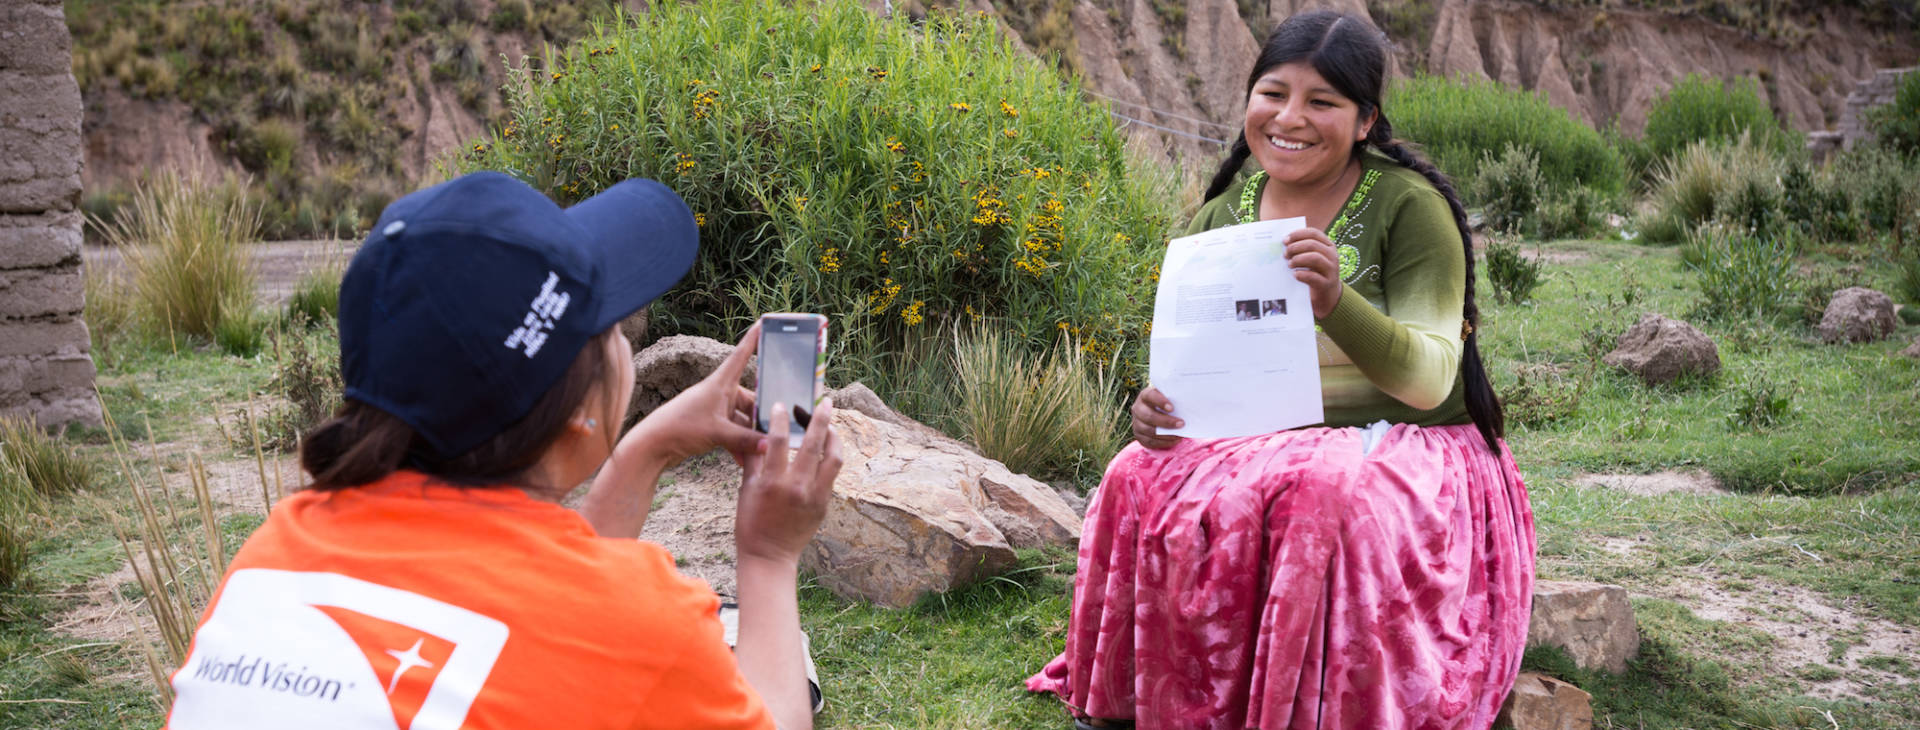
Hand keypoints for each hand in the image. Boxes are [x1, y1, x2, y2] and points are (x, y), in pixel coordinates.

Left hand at [616, 323, 764, 468]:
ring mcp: (715, 410)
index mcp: (720, 383)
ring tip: (763, 451)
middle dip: (762, 415)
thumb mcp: (718, 433)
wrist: (652, 445)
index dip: (754, 339)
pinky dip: (740, 445)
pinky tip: (746, 462)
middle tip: (779, 427)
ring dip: (751, 436)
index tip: (765, 321)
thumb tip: (770, 444)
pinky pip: (733, 433)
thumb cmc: (680, 428)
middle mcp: (719, 393)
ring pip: (742, 419)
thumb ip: (746, 440)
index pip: (742, 355)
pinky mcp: (711, 426)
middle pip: (750, 398)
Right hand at [735, 397, 841, 564]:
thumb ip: (754, 460)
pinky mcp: (824, 504)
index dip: (781, 419)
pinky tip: (827, 449)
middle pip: (815, 443)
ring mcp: (814, 496)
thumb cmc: (751, 522)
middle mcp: (797, 486)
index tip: (782, 405)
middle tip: (824, 402)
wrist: (769, 556)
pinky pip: (832, 475)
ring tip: (831, 425)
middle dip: (821, 418)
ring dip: (834, 437)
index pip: (780, 441)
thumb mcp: (747, 489)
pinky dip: (831, 458)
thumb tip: (756, 433)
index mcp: (773, 482)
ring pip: (833, 458)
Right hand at [1129, 386, 1183, 449]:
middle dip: (1166, 422)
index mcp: (1145, 395)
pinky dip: (1163, 442)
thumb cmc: (1168, 404)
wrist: (1158, 414)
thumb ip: (1176, 398)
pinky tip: (1175, 440)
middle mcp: (1138, 408)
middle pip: (1149, 416)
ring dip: (1166, 434)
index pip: (1150, 396)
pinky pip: (1150, 441)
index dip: (1160, 401)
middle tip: (1182, 424)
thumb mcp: (1170, 397)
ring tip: (1180, 434)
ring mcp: (1136, 423)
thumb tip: (1192, 402)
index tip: (1172, 408)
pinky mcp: (1138, 435)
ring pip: (1149, 430)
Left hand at [1284, 227, 1342, 318]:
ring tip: (1289, 264)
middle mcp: (1332, 255)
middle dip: (1295, 247)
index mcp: (1328, 245)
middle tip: (1285, 254)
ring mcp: (1331, 269)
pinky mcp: (1327, 284)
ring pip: (1315, 258)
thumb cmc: (1315, 273)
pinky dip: (1302, 274)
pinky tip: (1295, 275)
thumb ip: (1302, 250)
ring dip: (1298, 259)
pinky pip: (1313, 277)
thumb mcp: (1311, 258)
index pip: (1313, 233)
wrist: (1327, 295)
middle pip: (1312, 244)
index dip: (1298, 234)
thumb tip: (1284, 243)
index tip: (1284, 240)